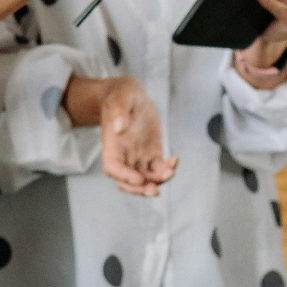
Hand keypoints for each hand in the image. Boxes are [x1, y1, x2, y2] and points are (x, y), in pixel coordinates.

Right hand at [100, 76, 175, 194]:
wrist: (130, 95)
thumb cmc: (121, 95)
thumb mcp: (120, 98)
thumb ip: (119, 111)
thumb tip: (119, 126)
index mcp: (112, 145)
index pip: (113, 168)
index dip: (124, 177)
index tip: (138, 178)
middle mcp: (124, 155)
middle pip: (128, 181)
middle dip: (140, 189)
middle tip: (154, 190)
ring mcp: (138, 156)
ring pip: (145, 178)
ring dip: (157, 181)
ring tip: (170, 172)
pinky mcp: (152, 153)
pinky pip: (159, 168)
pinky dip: (167, 170)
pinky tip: (175, 160)